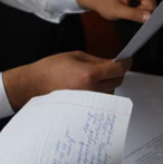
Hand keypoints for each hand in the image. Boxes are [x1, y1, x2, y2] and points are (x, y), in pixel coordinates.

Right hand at [3, 51, 130, 109]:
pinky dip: (102, 92)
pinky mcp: (85, 107)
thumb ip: (97, 60)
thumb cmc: (51, 69)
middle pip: (117, 81)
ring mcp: (89, 101)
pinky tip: (92, 87)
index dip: (125, 64)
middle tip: (112, 67)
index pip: (118, 70)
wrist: (35, 84)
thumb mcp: (76, 56)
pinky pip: (101, 100)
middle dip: (117, 73)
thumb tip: (112, 63)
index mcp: (90, 74)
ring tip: (96, 77)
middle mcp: (92, 90)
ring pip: (111, 92)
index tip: (127, 60)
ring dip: (109, 83)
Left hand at [76, 0, 162, 23]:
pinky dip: (140, 9)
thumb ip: (133, 15)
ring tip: (127, 9)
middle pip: (152, 2)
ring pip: (150, 5)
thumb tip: (149, 18)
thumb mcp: (116, 11)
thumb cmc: (104, 2)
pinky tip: (131, 7)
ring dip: (141, 11)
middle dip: (143, 11)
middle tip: (128, 11)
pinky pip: (147, 4)